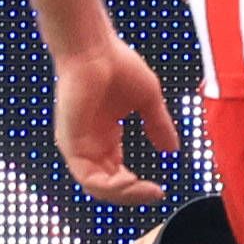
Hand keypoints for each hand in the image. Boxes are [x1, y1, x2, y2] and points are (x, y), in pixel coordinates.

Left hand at [55, 40, 179, 206]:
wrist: (94, 49)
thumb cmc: (116, 65)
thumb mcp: (147, 101)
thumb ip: (158, 125)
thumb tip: (172, 149)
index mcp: (104, 136)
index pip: (116, 173)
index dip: (136, 186)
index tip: (159, 189)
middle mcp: (89, 144)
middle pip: (107, 185)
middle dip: (132, 194)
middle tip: (153, 194)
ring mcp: (78, 145)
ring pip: (96, 187)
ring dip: (122, 194)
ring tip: (143, 190)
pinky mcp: (70, 143)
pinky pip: (87, 177)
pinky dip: (108, 186)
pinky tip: (128, 182)